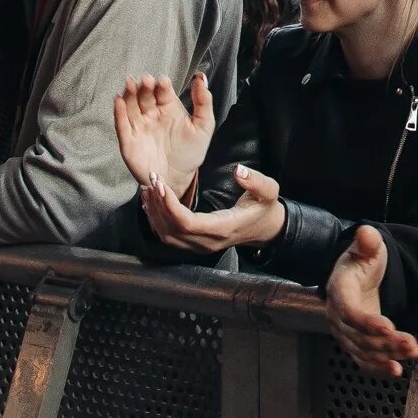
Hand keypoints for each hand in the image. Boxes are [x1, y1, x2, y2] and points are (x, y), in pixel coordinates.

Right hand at [112, 73, 216, 201]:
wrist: (177, 179)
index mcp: (169, 108)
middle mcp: (152, 114)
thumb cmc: (190, 152)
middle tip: (145, 80)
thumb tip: (200, 77)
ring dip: (129, 95)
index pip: (163, 92)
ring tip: (130, 84)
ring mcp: (139, 127)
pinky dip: (119, 112)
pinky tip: (118, 100)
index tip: (161, 80)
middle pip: (145, 96)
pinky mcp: (129, 140)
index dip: (161, 85)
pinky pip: (122, 125)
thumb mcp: (204, 126)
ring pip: (131, 107)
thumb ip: (203, 102)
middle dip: (145, 87)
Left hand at [138, 162, 286, 252]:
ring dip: (154, 213)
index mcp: (223, 228)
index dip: (170, 205)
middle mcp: (208, 242)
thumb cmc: (264, 208)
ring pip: (167, 235)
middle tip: (151, 180)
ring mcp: (200, 246)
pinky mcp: (195, 243)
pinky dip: (157, 220)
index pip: (188, 223)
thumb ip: (255, 181)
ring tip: (148, 188)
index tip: (160, 184)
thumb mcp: (269, 191)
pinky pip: (170, 236)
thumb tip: (238, 171)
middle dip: (158, 205)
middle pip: (172, 230)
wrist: (265, 229)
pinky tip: (153, 202)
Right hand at [326, 226, 417, 376]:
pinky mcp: (356, 343)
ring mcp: (346, 332)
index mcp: (339, 291)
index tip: (388, 327)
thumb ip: (367, 242)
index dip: (367, 321)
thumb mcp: (366, 248)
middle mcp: (338, 316)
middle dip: (385, 343)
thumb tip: (366, 232)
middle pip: (359, 336)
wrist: (356, 276)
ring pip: (364, 350)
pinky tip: (396, 370)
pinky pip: (364, 360)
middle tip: (411, 343)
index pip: (349, 311)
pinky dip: (379, 367)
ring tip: (411, 352)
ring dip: (387, 354)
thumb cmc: (362, 261)